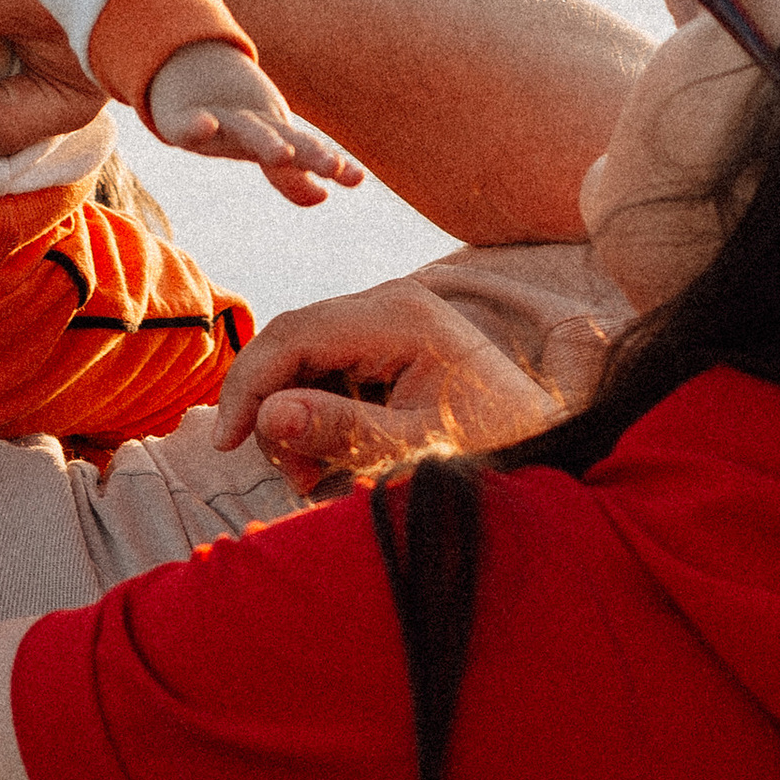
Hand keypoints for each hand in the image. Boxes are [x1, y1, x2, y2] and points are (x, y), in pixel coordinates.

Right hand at [145, 42, 364, 208]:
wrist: (183, 69)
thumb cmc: (233, 119)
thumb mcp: (263, 148)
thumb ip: (292, 179)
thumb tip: (322, 197)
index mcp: (270, 135)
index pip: (307, 150)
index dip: (329, 163)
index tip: (358, 178)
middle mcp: (249, 126)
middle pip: (284, 138)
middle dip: (310, 153)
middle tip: (334, 167)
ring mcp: (217, 121)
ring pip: (245, 130)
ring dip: (266, 141)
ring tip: (284, 155)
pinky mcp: (179, 121)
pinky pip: (187, 126)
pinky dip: (196, 126)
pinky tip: (206, 125)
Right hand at [213, 278, 560, 491]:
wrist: (549, 448)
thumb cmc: (498, 449)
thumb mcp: (419, 449)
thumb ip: (343, 432)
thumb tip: (267, 416)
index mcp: (399, 315)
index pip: (292, 335)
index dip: (249, 386)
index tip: (230, 444)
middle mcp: (388, 303)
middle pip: (290, 345)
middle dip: (274, 410)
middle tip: (295, 476)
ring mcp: (387, 321)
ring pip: (301, 363)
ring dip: (295, 420)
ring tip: (320, 476)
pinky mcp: (386, 345)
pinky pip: (326, 373)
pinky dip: (317, 417)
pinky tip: (336, 457)